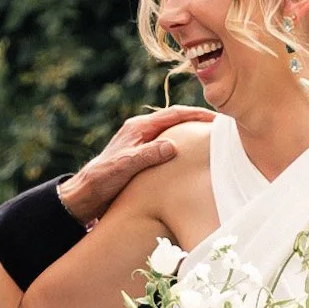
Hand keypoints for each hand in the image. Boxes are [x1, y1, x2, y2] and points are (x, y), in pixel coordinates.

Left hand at [57, 105, 213, 225]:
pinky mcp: (142, 154)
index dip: (197, 115)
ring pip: (174, 132)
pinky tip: (194, 157)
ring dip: (192, 133)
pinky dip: (183, 146)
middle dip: (199, 120)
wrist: (85, 193)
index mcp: (138, 127)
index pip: (174, 114)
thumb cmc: (102, 180)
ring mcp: (142, 142)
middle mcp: (141, 131)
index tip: (218, 119)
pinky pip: (168, 145)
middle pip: (177, 119)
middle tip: (223, 127)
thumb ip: (148, 155)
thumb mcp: (125, 166)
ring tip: (214, 140)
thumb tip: (173, 146)